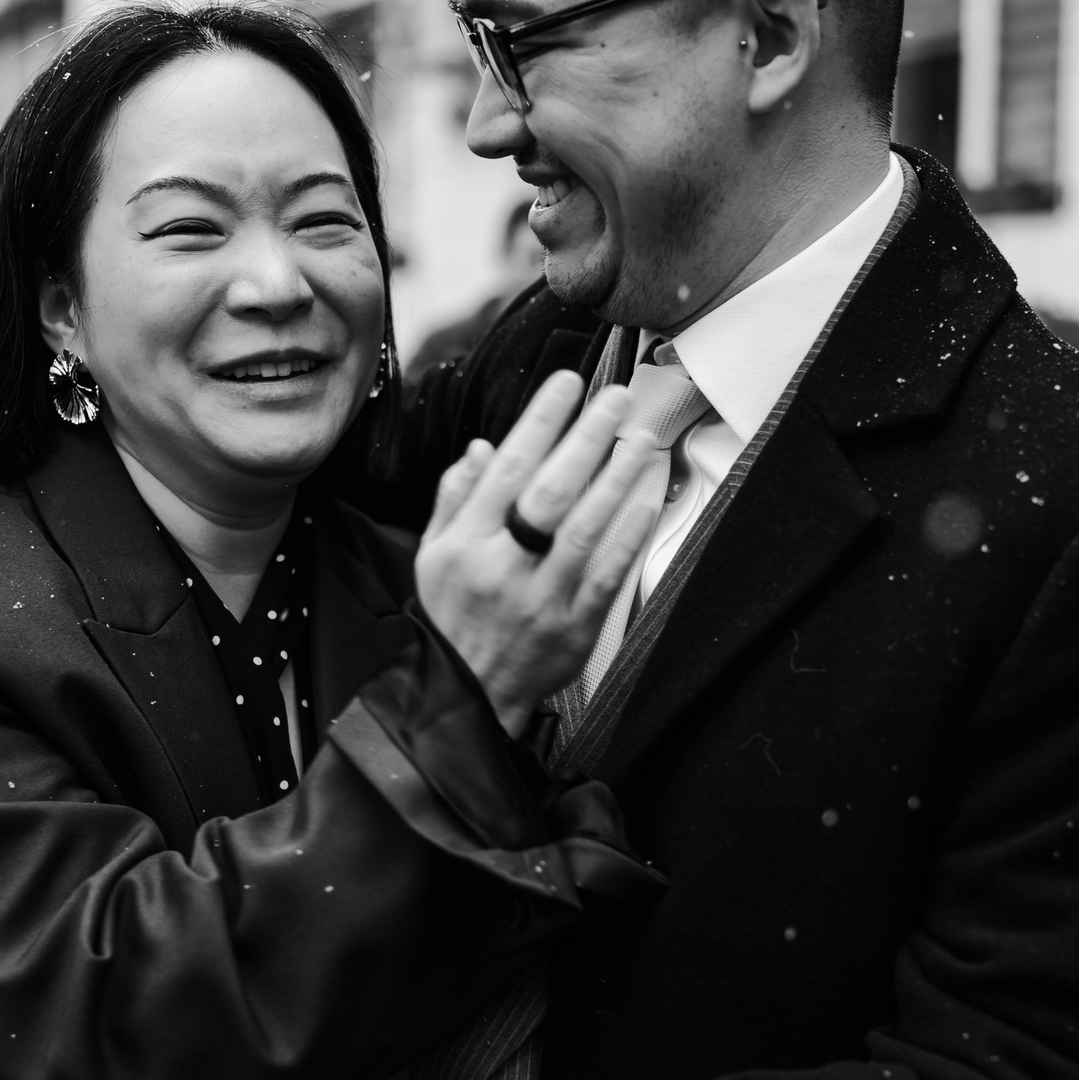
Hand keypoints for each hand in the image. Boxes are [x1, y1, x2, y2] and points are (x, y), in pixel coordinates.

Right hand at [415, 370, 662, 733]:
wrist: (469, 695)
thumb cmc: (454, 617)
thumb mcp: (433, 554)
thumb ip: (455, 497)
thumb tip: (480, 447)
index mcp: (466, 543)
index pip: (507, 467)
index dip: (539, 420)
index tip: (565, 385)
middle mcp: (502, 566)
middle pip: (551, 491)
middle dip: (587, 438)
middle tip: (616, 399)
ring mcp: (541, 598)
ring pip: (586, 528)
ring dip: (618, 478)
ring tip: (640, 439)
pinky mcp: (573, 627)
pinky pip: (608, 574)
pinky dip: (628, 534)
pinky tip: (646, 500)